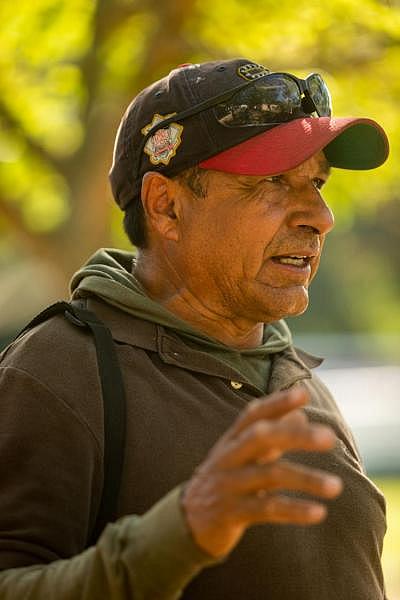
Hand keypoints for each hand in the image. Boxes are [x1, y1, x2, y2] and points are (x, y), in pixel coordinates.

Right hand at [181, 386, 342, 557]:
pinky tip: (319, 512)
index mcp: (232, 439)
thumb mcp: (243, 455)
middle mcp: (228, 457)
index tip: (303, 394)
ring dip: (305, 479)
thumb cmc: (227, 479)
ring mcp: (227, 484)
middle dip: (296, 436)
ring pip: (269, 475)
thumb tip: (302, 416)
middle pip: (261, 438)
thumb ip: (271, 436)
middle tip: (330, 438)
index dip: (277, 403)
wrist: (189, 520)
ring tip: (336, 486)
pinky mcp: (230, 513)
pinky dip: (294, 510)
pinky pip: (266, 509)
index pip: (253, 414)